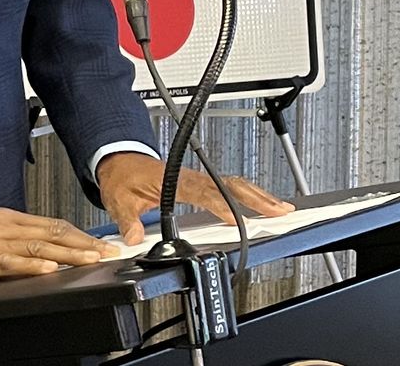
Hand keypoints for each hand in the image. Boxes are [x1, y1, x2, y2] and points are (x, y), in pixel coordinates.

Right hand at [0, 209, 116, 284]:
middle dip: (85, 244)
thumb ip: (10, 239)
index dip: (82, 235)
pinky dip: (32, 266)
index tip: (104, 244)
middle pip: (53, 234)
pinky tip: (48, 270)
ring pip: (39, 247)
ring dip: (68, 254)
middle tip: (111, 253)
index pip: (53, 225)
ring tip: (91, 260)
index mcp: (7, 220)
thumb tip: (37, 251)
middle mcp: (5, 228)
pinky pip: (10, 262)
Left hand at [96, 152, 294, 244]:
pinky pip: (227, 186)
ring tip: (281, 207)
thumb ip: (127, 221)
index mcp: (172, 181)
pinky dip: (247, 194)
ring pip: (232, 184)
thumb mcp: (118, 201)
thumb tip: (133, 238)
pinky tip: (261, 203)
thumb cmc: (121, 177)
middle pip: (228, 186)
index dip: (222, 206)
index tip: (238, 220)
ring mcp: (196, 179)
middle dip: (256, 198)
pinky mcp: (198, 183)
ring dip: (257, 195)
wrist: (118, 160)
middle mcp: (189, 178)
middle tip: (280, 210)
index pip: (203, 193)